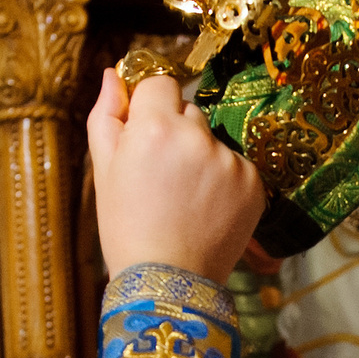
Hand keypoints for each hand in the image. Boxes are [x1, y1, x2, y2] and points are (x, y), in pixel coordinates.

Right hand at [87, 68, 265, 280]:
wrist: (168, 283)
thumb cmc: (127, 228)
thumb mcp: (104, 170)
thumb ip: (108, 114)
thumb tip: (115, 74)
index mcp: (155, 127)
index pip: (160, 83)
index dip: (151, 106)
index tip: (146, 133)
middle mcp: (197, 136)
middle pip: (189, 111)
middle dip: (176, 132)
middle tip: (162, 177)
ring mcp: (230, 160)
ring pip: (212, 140)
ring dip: (202, 157)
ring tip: (185, 199)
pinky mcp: (254, 183)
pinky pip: (235, 165)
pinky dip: (224, 182)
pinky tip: (206, 210)